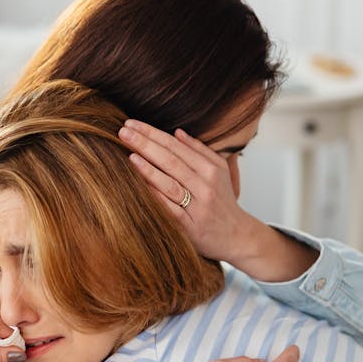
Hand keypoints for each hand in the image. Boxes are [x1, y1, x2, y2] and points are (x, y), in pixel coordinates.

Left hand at [119, 119, 315, 280]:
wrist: (239, 237)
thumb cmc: (224, 203)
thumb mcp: (220, 172)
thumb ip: (199, 150)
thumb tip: (177, 132)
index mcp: (210, 169)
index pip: (176, 146)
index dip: (153, 133)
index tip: (132, 124)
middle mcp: (205, 185)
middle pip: (171, 161)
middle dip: (145, 144)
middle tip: (123, 131)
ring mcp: (198, 206)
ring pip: (170, 183)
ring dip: (148, 168)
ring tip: (130, 154)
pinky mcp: (191, 227)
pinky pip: (169, 209)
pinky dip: (155, 196)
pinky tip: (140, 184)